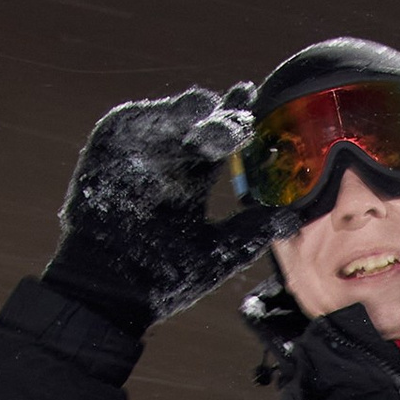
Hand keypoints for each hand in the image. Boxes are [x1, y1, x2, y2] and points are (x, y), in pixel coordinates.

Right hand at [55, 83, 271, 320]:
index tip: (259, 109)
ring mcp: (137, 151)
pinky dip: (150, 117)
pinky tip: (173, 117)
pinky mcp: (106, 149)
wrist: (112, 291)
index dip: (239, 122)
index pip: (222, 140)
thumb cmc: (162, 278)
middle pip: (199, 123)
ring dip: (188, 111)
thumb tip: (292, 218)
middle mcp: (169, 158)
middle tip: (238, 116)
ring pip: (167, 118)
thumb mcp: (216, 253)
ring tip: (207, 108)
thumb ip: (251, 232)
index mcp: (194, 177)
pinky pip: (127, 123)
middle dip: (220, 116)